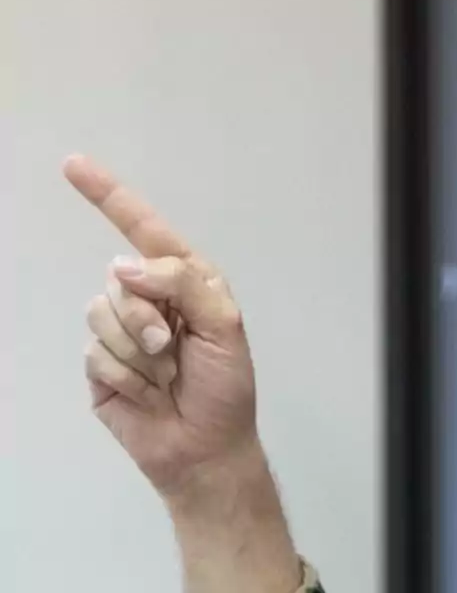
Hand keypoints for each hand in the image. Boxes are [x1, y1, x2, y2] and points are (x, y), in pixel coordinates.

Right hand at [67, 154, 259, 496]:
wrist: (204, 448)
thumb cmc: (225, 385)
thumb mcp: (224, 326)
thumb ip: (182, 284)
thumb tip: (123, 265)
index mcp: (185, 281)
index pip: (143, 230)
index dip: (109, 197)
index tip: (74, 165)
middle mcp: (150, 299)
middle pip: (122, 280)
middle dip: (149, 318)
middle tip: (177, 351)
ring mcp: (120, 331)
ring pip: (102, 315)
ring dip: (139, 353)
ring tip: (165, 377)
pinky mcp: (99, 365)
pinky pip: (95, 354)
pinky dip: (125, 376)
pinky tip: (145, 394)